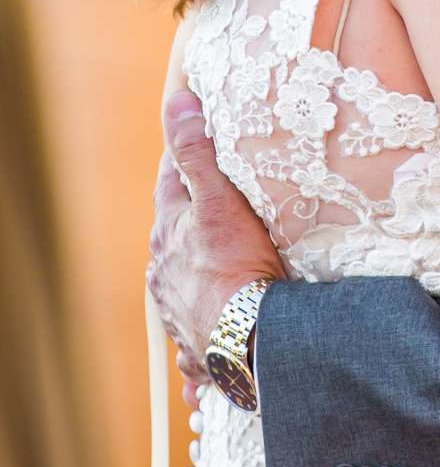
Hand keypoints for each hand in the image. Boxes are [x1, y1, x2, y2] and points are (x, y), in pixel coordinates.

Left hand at [147, 90, 284, 374]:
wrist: (249, 338)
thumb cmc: (236, 266)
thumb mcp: (219, 201)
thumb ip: (198, 152)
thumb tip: (176, 101)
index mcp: (170, 236)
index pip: (172, 188)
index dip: (183, 165)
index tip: (192, 148)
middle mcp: (164, 276)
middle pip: (172, 240)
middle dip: (187, 226)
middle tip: (210, 212)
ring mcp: (177, 314)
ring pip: (177, 292)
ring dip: (189, 285)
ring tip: (210, 281)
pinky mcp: (196, 350)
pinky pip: (194, 349)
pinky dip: (198, 349)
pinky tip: (204, 366)